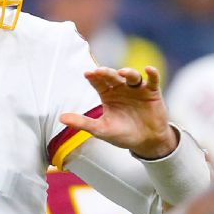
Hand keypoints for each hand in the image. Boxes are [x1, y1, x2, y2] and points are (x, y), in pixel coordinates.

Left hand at [62, 66, 176, 158]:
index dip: (94, 77)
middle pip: (113, 77)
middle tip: (100, 71)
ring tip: (122, 73)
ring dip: (128, 72)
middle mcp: (121, 88)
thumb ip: (82, 123)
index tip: (87, 74)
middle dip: (107, 73)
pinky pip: (153, 80)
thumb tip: (61, 118)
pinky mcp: (152, 92)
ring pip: (132, 76)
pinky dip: (152, 74)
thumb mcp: (101, 129)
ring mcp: (137, 89)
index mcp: (108, 94)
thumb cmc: (122, 135)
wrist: (146, 142)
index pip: (99, 82)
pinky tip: (149, 70)